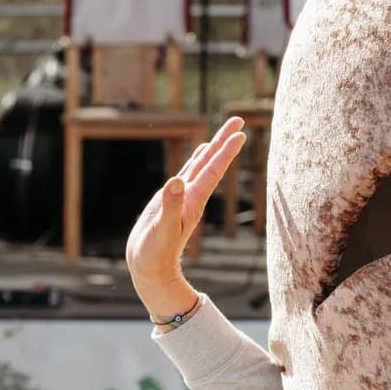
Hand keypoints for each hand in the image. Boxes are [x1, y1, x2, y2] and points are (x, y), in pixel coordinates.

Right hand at [126, 118, 246, 321]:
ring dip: (213, 148)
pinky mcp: (171, 199)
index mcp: (192, 201)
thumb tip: (177, 181)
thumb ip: (170, 206)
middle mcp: (192, 196)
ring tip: (225, 131)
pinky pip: (187, 174)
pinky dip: (196, 160)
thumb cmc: (155, 253)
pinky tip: (200, 153)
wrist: (150, 269)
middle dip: (224, 141)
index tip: (240, 133)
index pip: (212, 171)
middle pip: (211, 163)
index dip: (225, 151)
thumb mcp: (161, 229)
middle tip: (239, 119)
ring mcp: (183, 197)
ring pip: (200, 166)